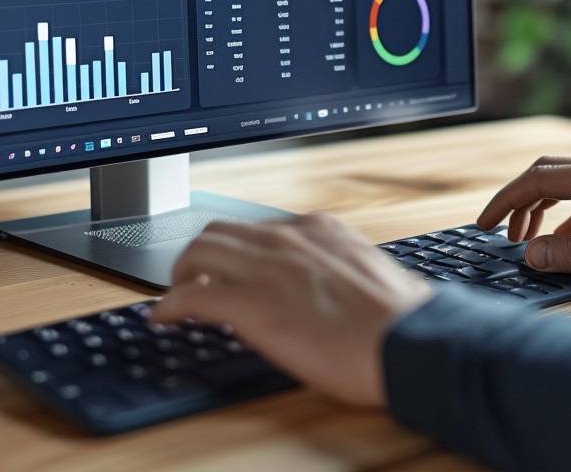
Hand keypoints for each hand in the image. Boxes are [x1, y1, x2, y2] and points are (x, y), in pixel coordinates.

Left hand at [149, 214, 432, 406]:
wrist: (406, 341)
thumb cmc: (401, 322)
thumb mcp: (371, 276)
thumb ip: (343, 271)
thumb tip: (337, 291)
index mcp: (320, 230)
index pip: (263, 229)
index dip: (241, 248)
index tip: (236, 264)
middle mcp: (287, 238)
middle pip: (221, 230)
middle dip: (201, 253)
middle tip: (194, 275)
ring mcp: (265, 267)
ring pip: (199, 251)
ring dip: (181, 272)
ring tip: (177, 293)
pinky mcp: (248, 303)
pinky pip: (191, 295)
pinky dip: (170, 305)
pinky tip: (163, 318)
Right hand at [477, 156, 570, 289]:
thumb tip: (532, 253)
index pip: (539, 180)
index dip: (506, 200)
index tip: (485, 223)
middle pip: (548, 174)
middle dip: (518, 201)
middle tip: (498, 231)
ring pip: (566, 183)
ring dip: (541, 207)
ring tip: (526, 239)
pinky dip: (566, 213)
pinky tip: (562, 238)